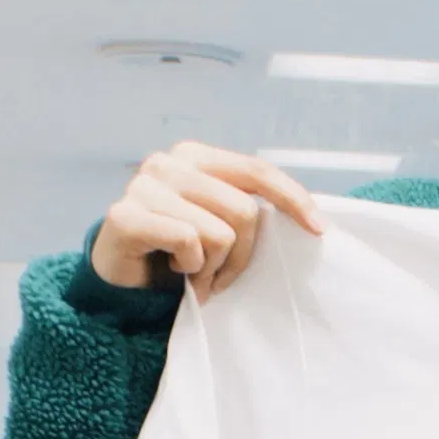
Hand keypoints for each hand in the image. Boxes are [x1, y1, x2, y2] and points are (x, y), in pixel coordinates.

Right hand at [89, 142, 323, 291]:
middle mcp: (168, 162)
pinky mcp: (125, 215)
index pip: (257, 170)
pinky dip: (189, 268)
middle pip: (244, 211)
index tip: (318, 229)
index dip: (292, 199)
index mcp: (195, 156)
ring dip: (212, 268)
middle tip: (218, 276)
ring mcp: (144, 185)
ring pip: (219, 233)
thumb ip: (242, 207)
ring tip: (191, 273)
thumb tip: (305, 218)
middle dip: (240, 256)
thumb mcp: (215, 223)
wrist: (119, 281)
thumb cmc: (174, 254)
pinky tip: (170, 269)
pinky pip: (188, 243)